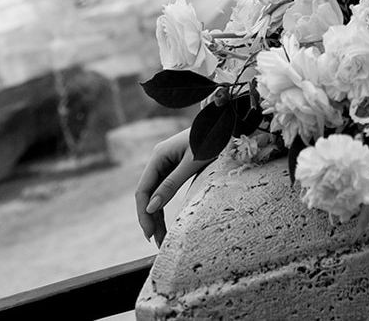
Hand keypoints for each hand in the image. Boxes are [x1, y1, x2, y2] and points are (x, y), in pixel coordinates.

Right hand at [134, 128, 209, 246]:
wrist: (226, 125)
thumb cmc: (212, 139)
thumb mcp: (193, 163)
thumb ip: (172, 184)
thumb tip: (151, 208)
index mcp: (158, 155)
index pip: (143, 190)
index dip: (143, 213)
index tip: (149, 234)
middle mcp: (158, 160)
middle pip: (148, 195)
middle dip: (150, 219)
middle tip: (156, 242)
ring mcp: (166, 164)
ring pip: (155, 195)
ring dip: (156, 217)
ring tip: (160, 240)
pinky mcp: (175, 169)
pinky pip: (165, 191)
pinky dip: (164, 207)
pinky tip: (164, 223)